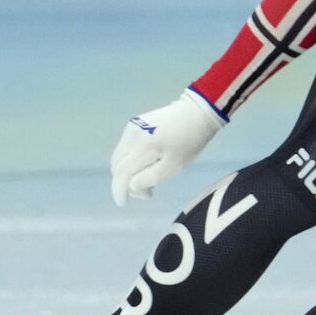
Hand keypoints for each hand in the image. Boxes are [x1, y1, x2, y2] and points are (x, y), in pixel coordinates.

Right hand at [110, 88, 225, 205]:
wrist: (197, 111)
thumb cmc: (190, 141)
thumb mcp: (175, 165)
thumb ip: (152, 177)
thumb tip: (131, 186)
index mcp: (143, 146)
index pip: (122, 173)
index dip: (120, 190)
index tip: (123, 203)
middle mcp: (132, 135)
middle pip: (117, 166)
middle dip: (126, 182)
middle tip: (148, 191)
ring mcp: (132, 127)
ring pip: (120, 156)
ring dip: (129, 171)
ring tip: (151, 177)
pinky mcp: (135, 123)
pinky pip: (126, 147)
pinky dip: (132, 159)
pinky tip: (149, 163)